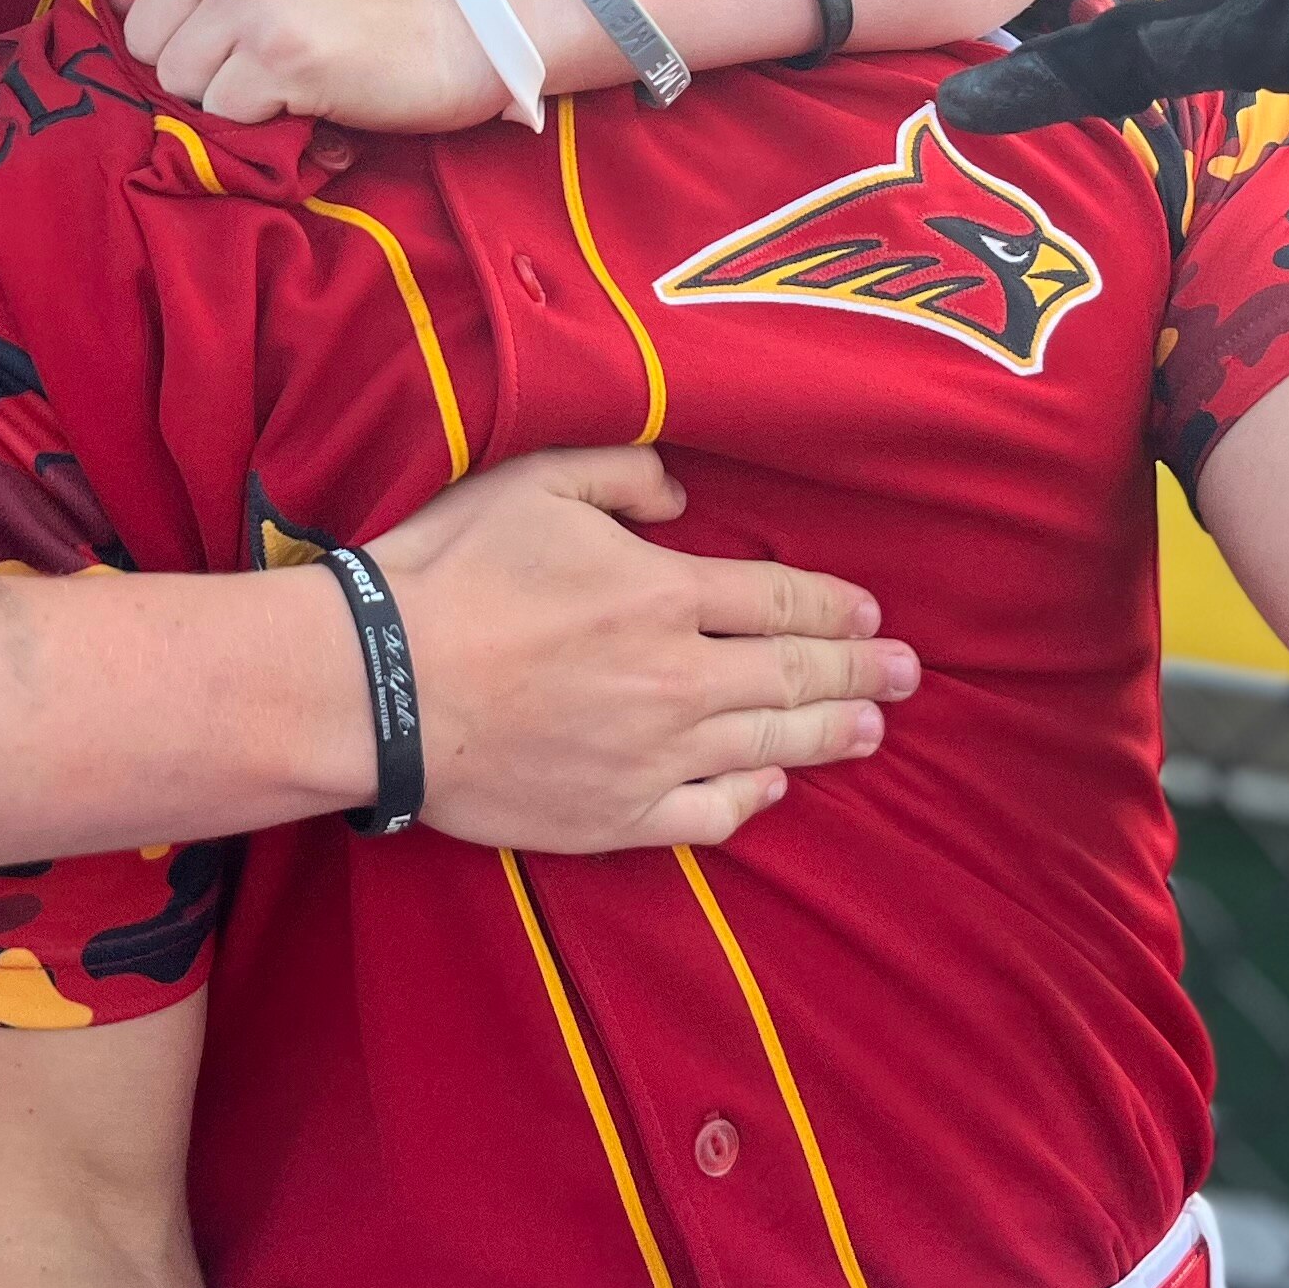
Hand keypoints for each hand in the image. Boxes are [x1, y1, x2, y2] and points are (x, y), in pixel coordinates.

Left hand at [110, 0, 507, 130]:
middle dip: (202, 66)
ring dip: (233, 95)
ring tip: (299, 69)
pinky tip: (317, 89)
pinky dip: (265, 119)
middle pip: (148, 45)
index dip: (190, 28)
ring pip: (179, 85)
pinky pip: (222, 116)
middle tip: (279, 51)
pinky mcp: (278, 56)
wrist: (477, 7)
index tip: (255, 20)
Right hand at [367, 445, 911, 852]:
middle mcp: (676, 679)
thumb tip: (682, 495)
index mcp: (663, 593)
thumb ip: (622, 472)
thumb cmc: (450, 573)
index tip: (870, 613)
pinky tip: (770, 785)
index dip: (833, 608)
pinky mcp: (616, 815)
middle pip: (793, 676)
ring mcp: (652, 755)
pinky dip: (750, 797)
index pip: (778, 601)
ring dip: (829, 736)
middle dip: (861, 673)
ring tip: (871, 731)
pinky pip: (708, 814)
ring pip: (767, 745)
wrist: (379, 687)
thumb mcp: (534, 482)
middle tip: (908, 674)